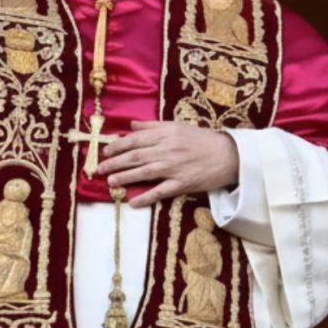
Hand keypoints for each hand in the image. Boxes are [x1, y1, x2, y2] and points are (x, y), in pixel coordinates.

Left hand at [97, 121, 238, 207]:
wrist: (228, 155)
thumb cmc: (202, 139)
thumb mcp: (177, 126)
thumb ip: (153, 125)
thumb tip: (131, 125)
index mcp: (165, 133)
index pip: (136, 139)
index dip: (118, 146)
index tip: (105, 152)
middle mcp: (167, 149)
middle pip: (135, 156)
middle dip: (114, 163)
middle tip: (99, 169)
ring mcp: (174, 167)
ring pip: (144, 172)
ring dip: (125, 177)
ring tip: (110, 182)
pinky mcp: (182, 183)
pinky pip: (160, 191)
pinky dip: (146, 197)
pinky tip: (133, 202)